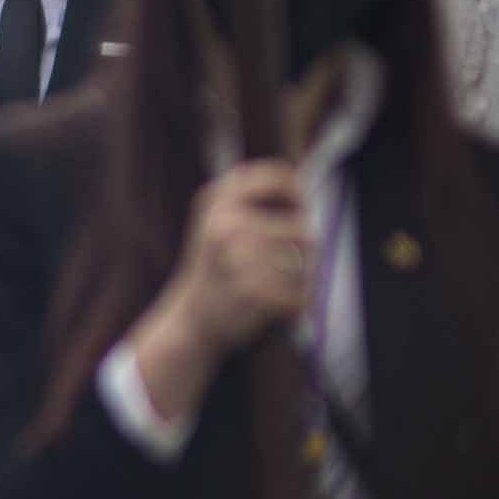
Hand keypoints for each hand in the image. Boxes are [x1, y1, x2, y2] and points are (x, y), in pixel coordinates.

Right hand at [136, 159, 315, 424]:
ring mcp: (239, 259)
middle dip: (302, 248)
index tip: (296, 207)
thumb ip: (250, 198)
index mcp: (216, 202)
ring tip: (274, 284)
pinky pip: (304, 292)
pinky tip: (274, 306)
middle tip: (280, 263)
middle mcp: (226, 225)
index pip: (279, 177)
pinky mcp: (255, 293)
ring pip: (307, 260)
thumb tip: (301, 182)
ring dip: (302, 276)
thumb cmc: (215, 269)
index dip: (296, 193)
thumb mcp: (217, 221)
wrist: (191, 321)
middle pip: (302, 227)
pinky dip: (297, 303)